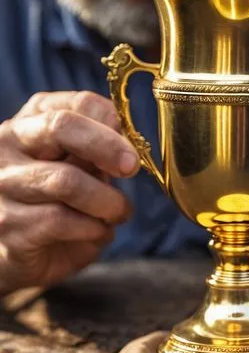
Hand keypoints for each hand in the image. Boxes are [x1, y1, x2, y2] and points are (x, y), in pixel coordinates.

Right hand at [0, 91, 138, 294]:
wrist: (23, 248)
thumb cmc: (60, 199)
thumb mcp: (82, 168)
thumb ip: (100, 150)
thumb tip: (130, 146)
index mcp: (34, 121)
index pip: (78, 103)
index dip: (113, 122)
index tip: (132, 147)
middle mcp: (8, 144)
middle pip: (61, 126)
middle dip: (107, 146)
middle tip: (131, 168)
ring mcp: (2, 183)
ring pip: (66, 180)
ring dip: (107, 200)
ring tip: (120, 212)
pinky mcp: (6, 223)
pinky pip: (60, 220)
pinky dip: (94, 228)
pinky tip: (100, 232)